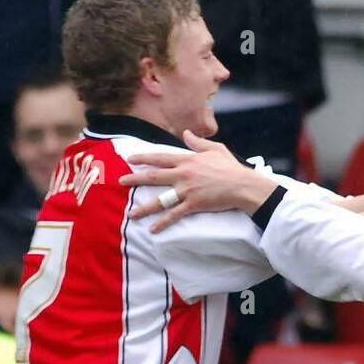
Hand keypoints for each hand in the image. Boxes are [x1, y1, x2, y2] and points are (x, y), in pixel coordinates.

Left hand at [120, 131, 273, 230]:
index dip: (144, 158)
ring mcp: (187, 190)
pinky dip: (163, 223)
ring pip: (161, 199)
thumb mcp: (215, 149)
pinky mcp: (193, 205)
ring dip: (144, 207)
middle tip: (120, 182)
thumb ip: (198, 142)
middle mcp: (183, 174)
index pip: (161, 158)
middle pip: (154, 176)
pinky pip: (174, 215)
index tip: (131, 159)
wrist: (242, 185)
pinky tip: (152, 229)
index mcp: (188, 160)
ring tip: (131, 214)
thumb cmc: (231, 167)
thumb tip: (186, 133)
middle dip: (135, 179)